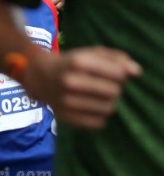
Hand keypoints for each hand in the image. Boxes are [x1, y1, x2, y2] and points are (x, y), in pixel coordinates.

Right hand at [23, 47, 140, 129]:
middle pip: (114, 92)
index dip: (121, 75)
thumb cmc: (71, 63)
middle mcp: (71, 82)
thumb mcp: (92, 53)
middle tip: (106, 87)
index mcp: (79, 62)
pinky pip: (97, 123)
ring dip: (109, 103)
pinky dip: (100, 117)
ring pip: (108, 109)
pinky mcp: (65, 116)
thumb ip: (118, 58)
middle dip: (115, 89)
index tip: (114, 75)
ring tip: (100, 98)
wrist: (39, 76)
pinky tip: (92, 108)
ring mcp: (66, 101)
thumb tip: (136, 72)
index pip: (118, 74)